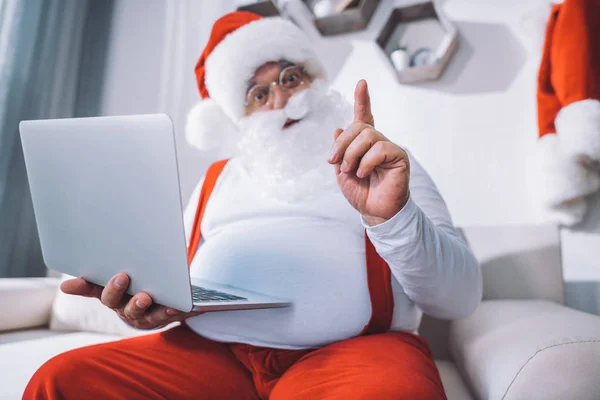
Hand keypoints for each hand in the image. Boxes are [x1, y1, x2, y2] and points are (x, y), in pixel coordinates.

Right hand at [60, 273, 202, 329]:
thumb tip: (65, 285)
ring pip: (138, 313)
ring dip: (139, 304)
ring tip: (144, 296)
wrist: (174, 302)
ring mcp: (145, 315)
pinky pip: (165, 315)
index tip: (69, 283)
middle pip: (115, 303)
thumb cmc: (144, 287)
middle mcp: (126, 309)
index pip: (95, 290)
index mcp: (115, 297)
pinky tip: (173, 304)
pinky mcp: (165, 317)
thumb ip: (103, 278)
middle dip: (116, 291)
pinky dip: (169, 310)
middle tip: (121, 277)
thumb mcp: (124, 281)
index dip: (83, 287)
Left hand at [328, 80, 409, 225]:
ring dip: (352, 154)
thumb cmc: (361, 193)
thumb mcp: (342, 171)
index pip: (364, 116)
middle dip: (341, 143)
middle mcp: (378, 142)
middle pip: (358, 126)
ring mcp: (390, 148)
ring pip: (368, 135)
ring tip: (351, 170)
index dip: (362, 99)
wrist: (374, 212)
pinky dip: (366, 162)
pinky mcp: (399, 156)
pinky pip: (380, 148)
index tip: (362, 83)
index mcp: (365, 144)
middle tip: (334, 161)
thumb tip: (337, 128)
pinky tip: (364, 174)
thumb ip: (340, 151)